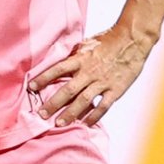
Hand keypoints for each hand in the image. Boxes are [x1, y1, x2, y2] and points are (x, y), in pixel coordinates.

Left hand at [29, 28, 151, 126]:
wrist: (132, 40)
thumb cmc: (108, 40)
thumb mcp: (87, 43)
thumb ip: (75, 54)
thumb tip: (60, 59)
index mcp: (81, 58)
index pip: (58, 69)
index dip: (43, 78)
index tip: (31, 87)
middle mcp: (89, 71)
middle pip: (68, 90)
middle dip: (53, 103)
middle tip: (41, 115)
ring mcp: (102, 82)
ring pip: (83, 101)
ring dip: (70, 113)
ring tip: (59, 123)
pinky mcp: (115, 90)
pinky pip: (103, 106)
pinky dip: (94, 116)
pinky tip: (86, 123)